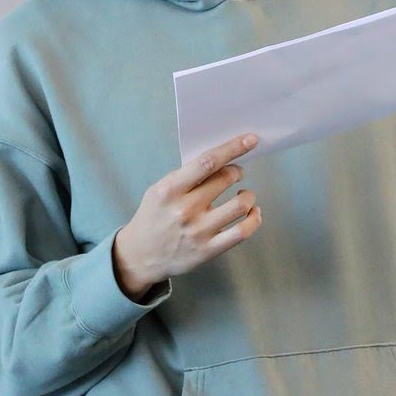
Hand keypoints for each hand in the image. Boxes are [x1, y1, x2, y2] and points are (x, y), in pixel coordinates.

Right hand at [112, 133, 261, 298]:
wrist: (140, 255)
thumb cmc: (153, 217)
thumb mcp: (160, 190)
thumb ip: (186, 176)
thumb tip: (221, 159)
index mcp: (170, 190)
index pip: (207, 162)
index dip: (232, 148)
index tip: (250, 140)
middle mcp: (184, 209)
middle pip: (225, 179)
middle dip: (236, 172)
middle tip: (235, 173)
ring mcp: (198, 231)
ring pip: (239, 205)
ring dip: (248, 195)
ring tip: (244, 195)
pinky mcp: (208, 250)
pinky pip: (242, 232)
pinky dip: (254, 219)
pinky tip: (253, 213)